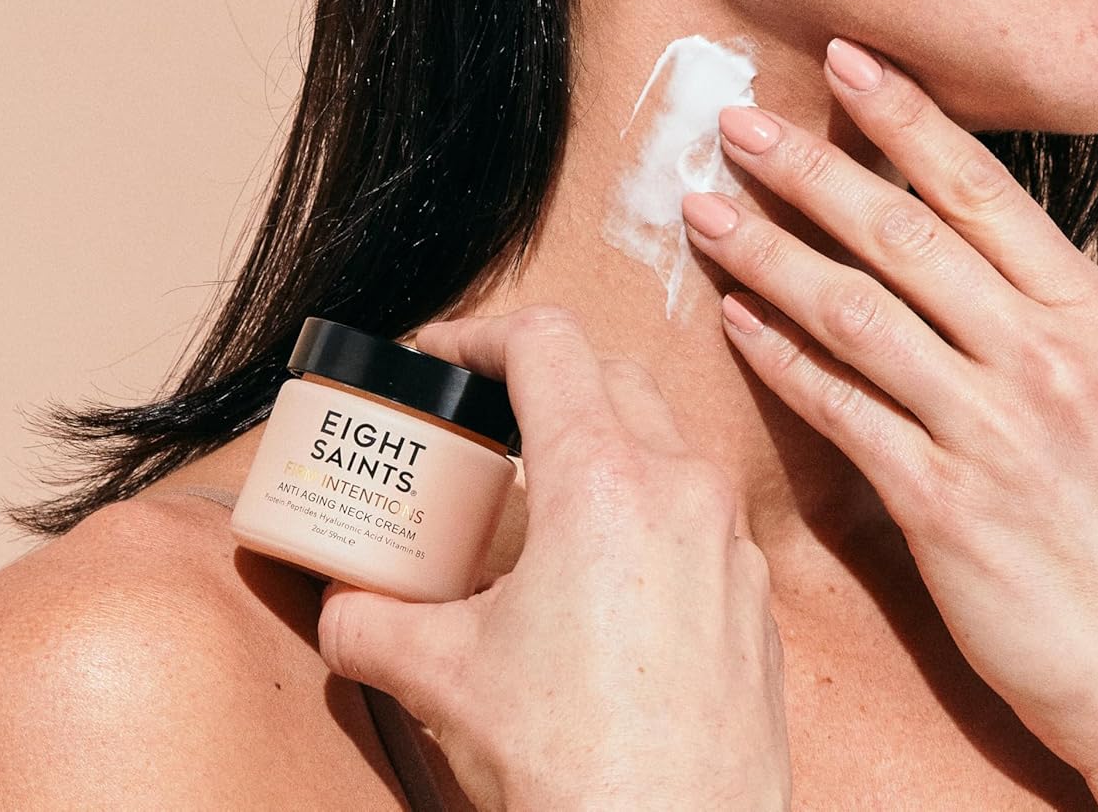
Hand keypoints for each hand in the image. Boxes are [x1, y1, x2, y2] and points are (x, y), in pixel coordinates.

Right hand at [317, 305, 790, 811]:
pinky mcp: (754, 592)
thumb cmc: (573, 763)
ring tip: (543, 504)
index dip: (480, 334)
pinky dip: (649, 511)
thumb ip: (374, 623)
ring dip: (603, 443)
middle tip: (488, 424)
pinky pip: (699, 515)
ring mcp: (729, 538)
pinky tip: (607, 578)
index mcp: (602, 478)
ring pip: (664, 441)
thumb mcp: (445, 680)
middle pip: (612, 374)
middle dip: (544, 380)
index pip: (545, 343)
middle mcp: (680, 486)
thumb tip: (343, 608)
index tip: (440, 357)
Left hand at [678, 35, 1097, 784]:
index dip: (905, 117)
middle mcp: (1045, 356)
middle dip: (810, 167)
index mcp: (1090, 314)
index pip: (980, 188)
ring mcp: (995, 430)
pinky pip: (841, 408)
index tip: (844, 59)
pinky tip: (736, 320)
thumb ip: (1030, 305)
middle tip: (738, 121)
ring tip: (705, 210)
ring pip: (856, 310)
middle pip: (904, 233)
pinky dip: (781, 357)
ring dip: (770, 251)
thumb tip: (940, 224)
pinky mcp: (944, 505)